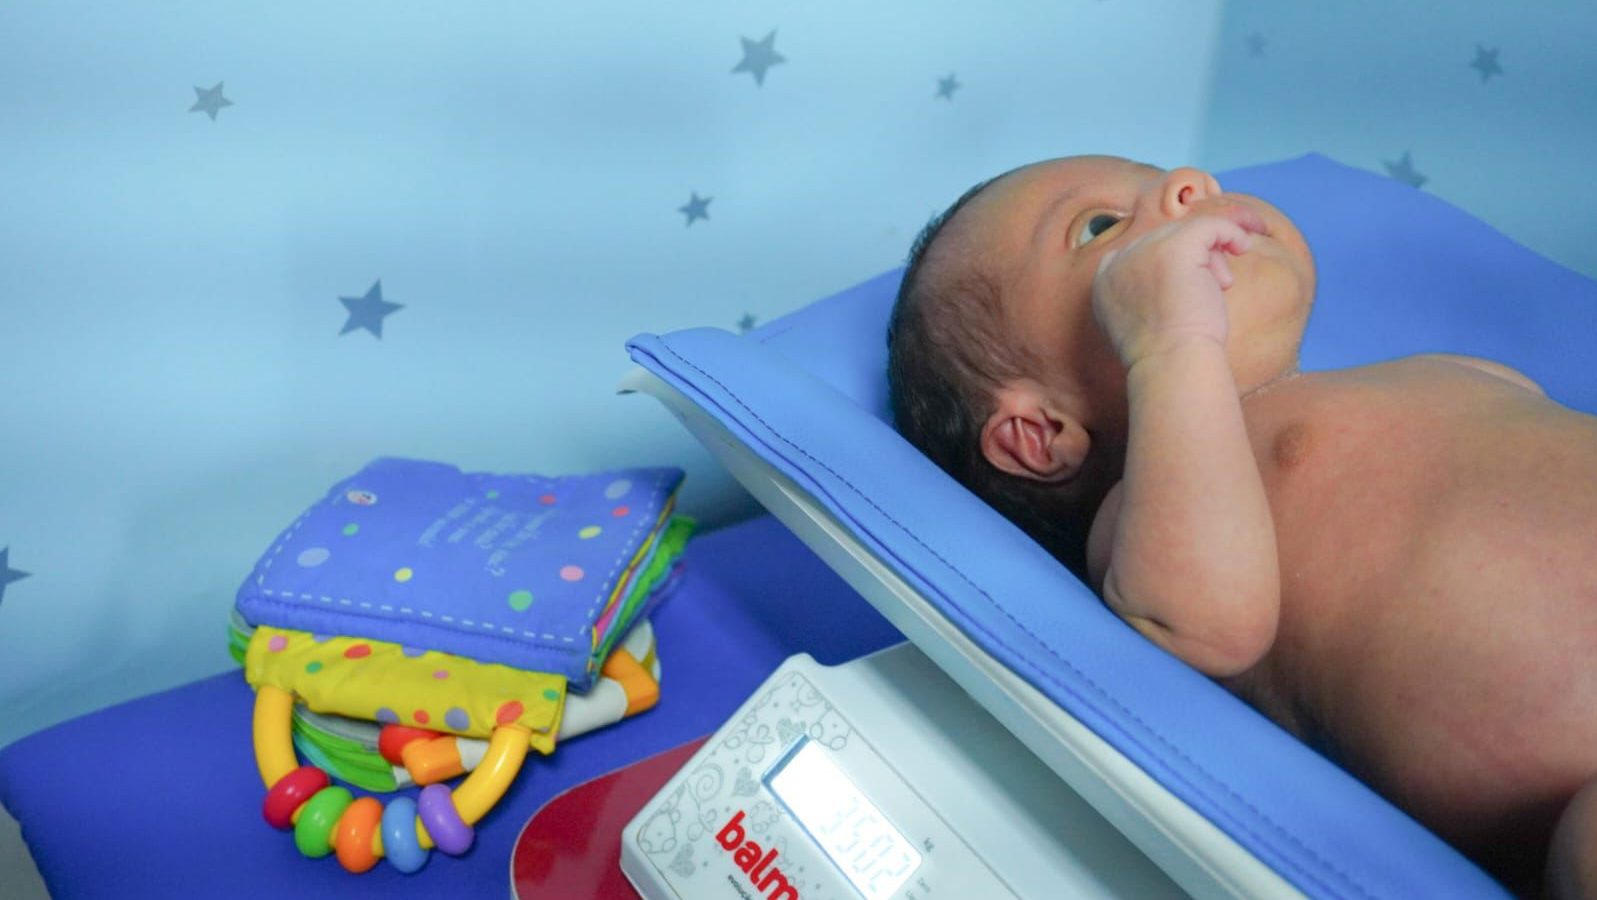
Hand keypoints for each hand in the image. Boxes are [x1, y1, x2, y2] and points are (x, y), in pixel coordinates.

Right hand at [1091, 204, 1265, 368]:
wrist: (1172, 366)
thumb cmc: (1167, 357)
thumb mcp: (1143, 324)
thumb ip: (1146, 296)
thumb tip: (1182, 277)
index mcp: (1105, 282)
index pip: (1136, 252)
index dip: (1165, 261)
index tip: (1188, 283)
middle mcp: (1120, 261)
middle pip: (1164, 239)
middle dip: (1193, 259)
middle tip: (1215, 286)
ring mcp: (1146, 250)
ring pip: (1187, 232)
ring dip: (1211, 254)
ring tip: (1222, 284)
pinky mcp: (1176, 246)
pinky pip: (1210, 226)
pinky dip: (1231, 233)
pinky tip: (1243, 248)